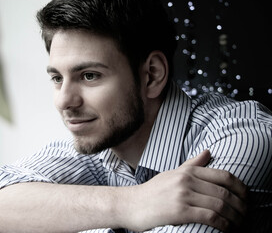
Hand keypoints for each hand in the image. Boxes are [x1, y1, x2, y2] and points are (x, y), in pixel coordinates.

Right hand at [120, 150, 247, 231]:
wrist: (131, 204)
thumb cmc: (152, 191)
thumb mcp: (172, 174)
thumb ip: (192, 164)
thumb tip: (209, 152)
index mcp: (187, 171)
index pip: (223, 176)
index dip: (240, 188)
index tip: (246, 198)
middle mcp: (186, 180)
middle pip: (225, 192)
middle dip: (241, 206)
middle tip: (245, 215)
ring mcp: (182, 195)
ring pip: (220, 205)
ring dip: (235, 218)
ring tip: (239, 224)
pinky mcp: (179, 211)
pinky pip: (210, 217)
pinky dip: (224, 224)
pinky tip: (227, 229)